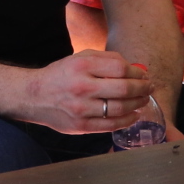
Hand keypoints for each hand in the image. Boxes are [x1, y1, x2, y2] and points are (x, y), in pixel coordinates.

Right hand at [25, 49, 155, 133]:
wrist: (34, 96)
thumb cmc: (61, 75)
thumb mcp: (80, 58)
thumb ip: (106, 60)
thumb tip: (134, 68)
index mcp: (82, 66)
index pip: (120, 68)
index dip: (137, 73)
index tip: (143, 75)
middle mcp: (82, 87)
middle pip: (123, 89)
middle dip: (142, 89)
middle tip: (149, 88)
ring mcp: (81, 109)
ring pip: (119, 109)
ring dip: (137, 105)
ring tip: (143, 101)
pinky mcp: (81, 125)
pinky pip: (110, 125)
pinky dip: (126, 121)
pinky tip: (133, 115)